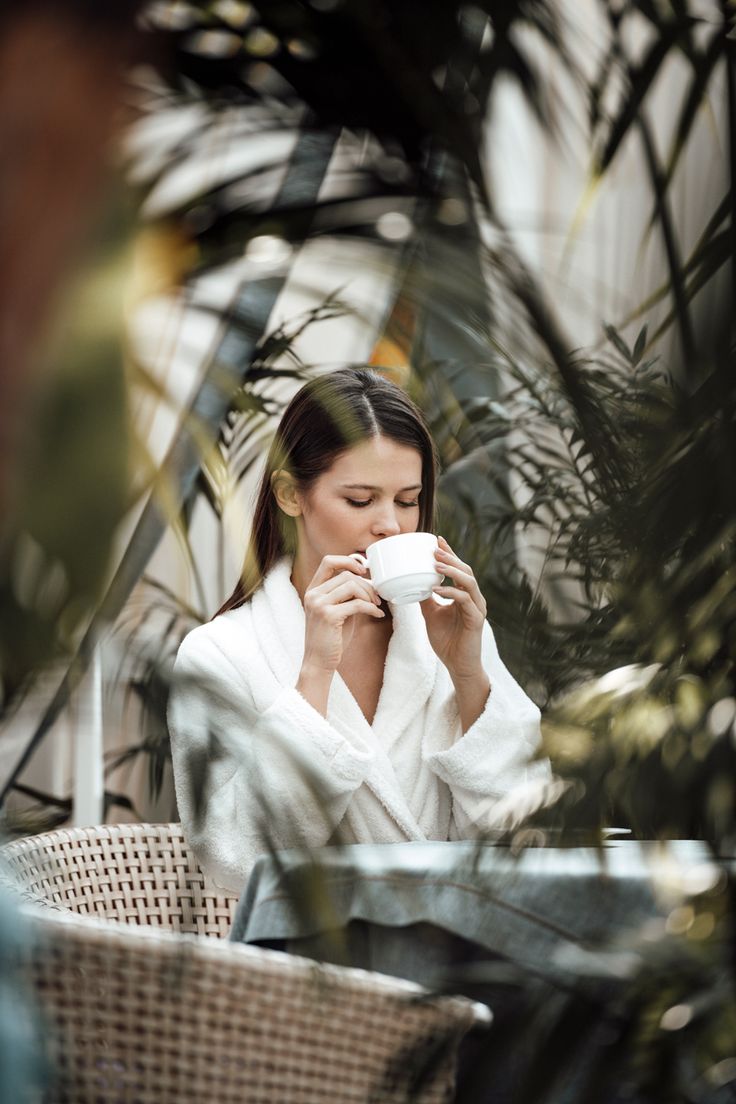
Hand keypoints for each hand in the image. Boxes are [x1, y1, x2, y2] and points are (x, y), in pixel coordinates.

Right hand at [301, 555, 383, 674]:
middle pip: (346, 575)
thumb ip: (345, 595)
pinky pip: (357, 604)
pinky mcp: (328, 616)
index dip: (348, 561)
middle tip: (377, 598)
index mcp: (313, 590)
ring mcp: (319, 604)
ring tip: (376, 606)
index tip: (363, 571)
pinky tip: (377, 615)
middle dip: (366, 585)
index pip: (328, 562)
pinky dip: (372, 608)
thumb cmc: (330, 638)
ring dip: (369, 595)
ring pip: (352, 586)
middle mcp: (313, 594)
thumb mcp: (336, 611)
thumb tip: (366, 580)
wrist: (318, 662)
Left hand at [420, 537, 486, 682]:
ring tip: (437, 564)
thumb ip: (426, 599)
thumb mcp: (431, 615)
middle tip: (434, 549)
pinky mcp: (476, 620)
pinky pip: (465, 600)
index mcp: (465, 595)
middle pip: (466, 570)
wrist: (458, 666)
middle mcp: (474, 599)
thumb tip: (412, 584)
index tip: (437, 540)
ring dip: (452, 571)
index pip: (459, 569)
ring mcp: (477, 608)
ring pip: (469, 582)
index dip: (449, 554)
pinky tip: (438, 589)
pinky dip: (452, 592)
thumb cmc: (447, 641)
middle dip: (450, 558)